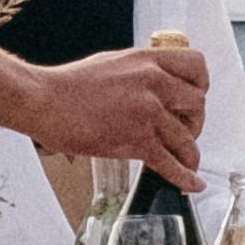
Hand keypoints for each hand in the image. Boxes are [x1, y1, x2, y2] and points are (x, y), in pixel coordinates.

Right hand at [29, 38, 209, 177]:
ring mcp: (146, 112)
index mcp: (146, 59)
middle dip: (196, 122)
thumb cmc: (69, 85)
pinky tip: (191, 184)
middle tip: (186, 132)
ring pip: (187, 138)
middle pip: (198, 104)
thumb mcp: (112, 63)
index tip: (194, 99)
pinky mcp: (135, 140)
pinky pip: (170, 163)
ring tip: (187, 161)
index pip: (196, 65)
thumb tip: (155, 85)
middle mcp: (152, 82)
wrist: (44, 101)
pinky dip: (185, 178)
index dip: (201, 85)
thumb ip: (139, 72)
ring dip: (190, 154)